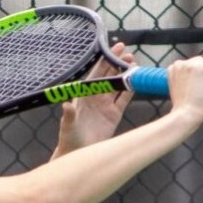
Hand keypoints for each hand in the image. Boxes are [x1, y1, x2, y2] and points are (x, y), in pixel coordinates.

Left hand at [52, 42, 134, 157]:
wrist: (78, 153)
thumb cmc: (69, 138)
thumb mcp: (68, 126)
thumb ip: (69, 115)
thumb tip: (66, 104)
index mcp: (85, 95)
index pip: (97, 73)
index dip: (106, 60)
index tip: (115, 49)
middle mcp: (96, 97)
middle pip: (109, 75)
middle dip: (118, 63)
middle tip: (129, 54)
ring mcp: (105, 105)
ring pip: (117, 85)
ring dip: (125, 75)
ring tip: (135, 64)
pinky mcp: (114, 115)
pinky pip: (123, 99)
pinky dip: (130, 90)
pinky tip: (137, 81)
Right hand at [166, 55, 202, 119]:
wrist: (185, 115)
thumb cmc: (184, 109)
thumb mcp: (182, 90)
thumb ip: (188, 81)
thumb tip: (202, 80)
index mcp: (174, 69)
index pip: (193, 65)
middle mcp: (180, 64)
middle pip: (202, 63)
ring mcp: (190, 65)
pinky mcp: (201, 68)